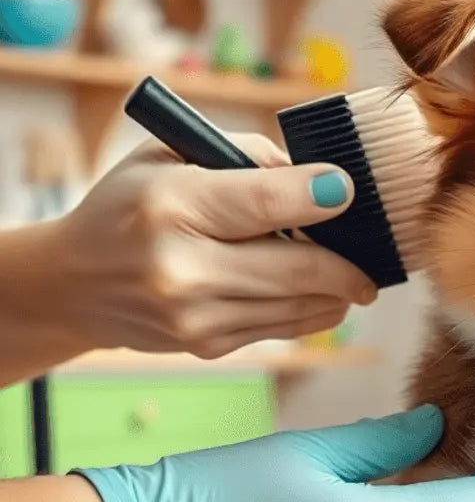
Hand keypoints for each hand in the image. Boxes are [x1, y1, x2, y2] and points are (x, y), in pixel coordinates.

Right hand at [48, 135, 376, 359]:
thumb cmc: (132, 206)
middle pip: (300, 267)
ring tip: (357, 278)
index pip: (268, 202)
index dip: (322, 195)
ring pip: (301, 304)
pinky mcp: (207, 345)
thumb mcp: (170, 156)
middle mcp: (182, 266)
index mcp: (171, 204)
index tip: (349, 191)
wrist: (73, 284)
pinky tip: (325, 295)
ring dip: (340, 290)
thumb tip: (319, 180)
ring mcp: (194, 315)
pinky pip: (284, 327)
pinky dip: (314, 310)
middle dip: (350, 263)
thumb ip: (246, 157)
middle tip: (374, 258)